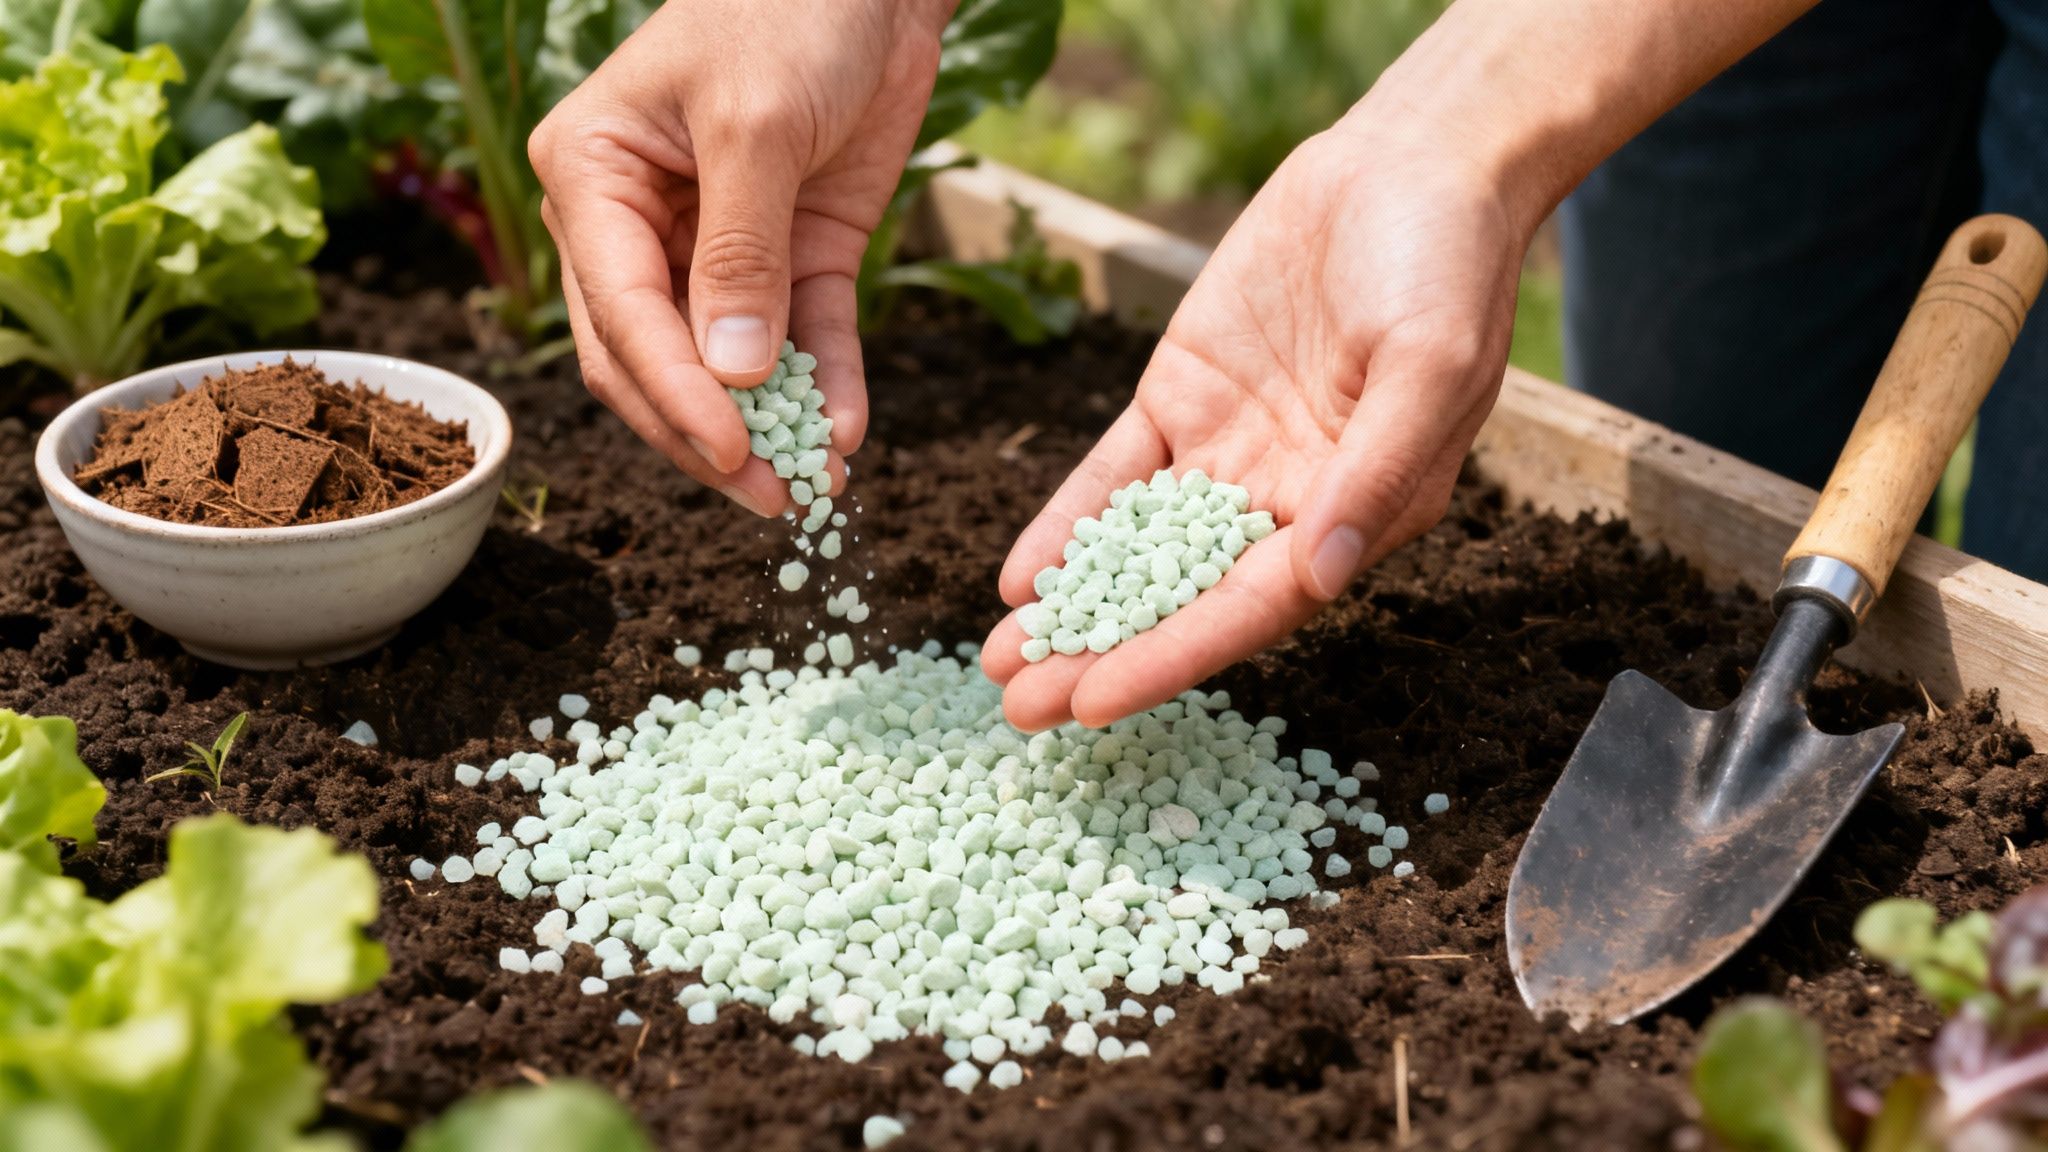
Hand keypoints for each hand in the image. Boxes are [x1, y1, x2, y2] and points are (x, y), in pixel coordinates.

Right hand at [529, 0, 952, 514]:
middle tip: (769, 500)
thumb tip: (733, 375)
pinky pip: (806, 340)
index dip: (672, 393)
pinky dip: (825, 388)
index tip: (730, 454)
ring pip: (727, 368)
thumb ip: (740, 253)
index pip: (619, 312)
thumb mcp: (756, 126)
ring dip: (771, 429)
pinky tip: (849, 434)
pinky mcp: (796, 257)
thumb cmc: (787, 12)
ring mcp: (718, 250)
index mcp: (591, 178)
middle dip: (709, 437)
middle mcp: (638, 224)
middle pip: (654, 361)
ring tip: (815, 489)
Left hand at [981, 121, 1528, 729]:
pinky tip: (1019, 573)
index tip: (1093, 704)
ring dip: (1073, 605)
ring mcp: (1229, 454)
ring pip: (1136, 549)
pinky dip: (1069, 523)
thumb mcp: (1430, 364)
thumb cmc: (1446, 267)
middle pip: (1179, 598)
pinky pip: (1116, 474)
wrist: (1410, 164)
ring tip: (1000, 660)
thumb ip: (1375, 471)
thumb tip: (1319, 577)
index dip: (1168, 658)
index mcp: (1355, 518)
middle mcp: (1286, 504)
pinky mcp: (1184, 398)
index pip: (1247, 610)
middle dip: (1100, 653)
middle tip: (1018, 707)